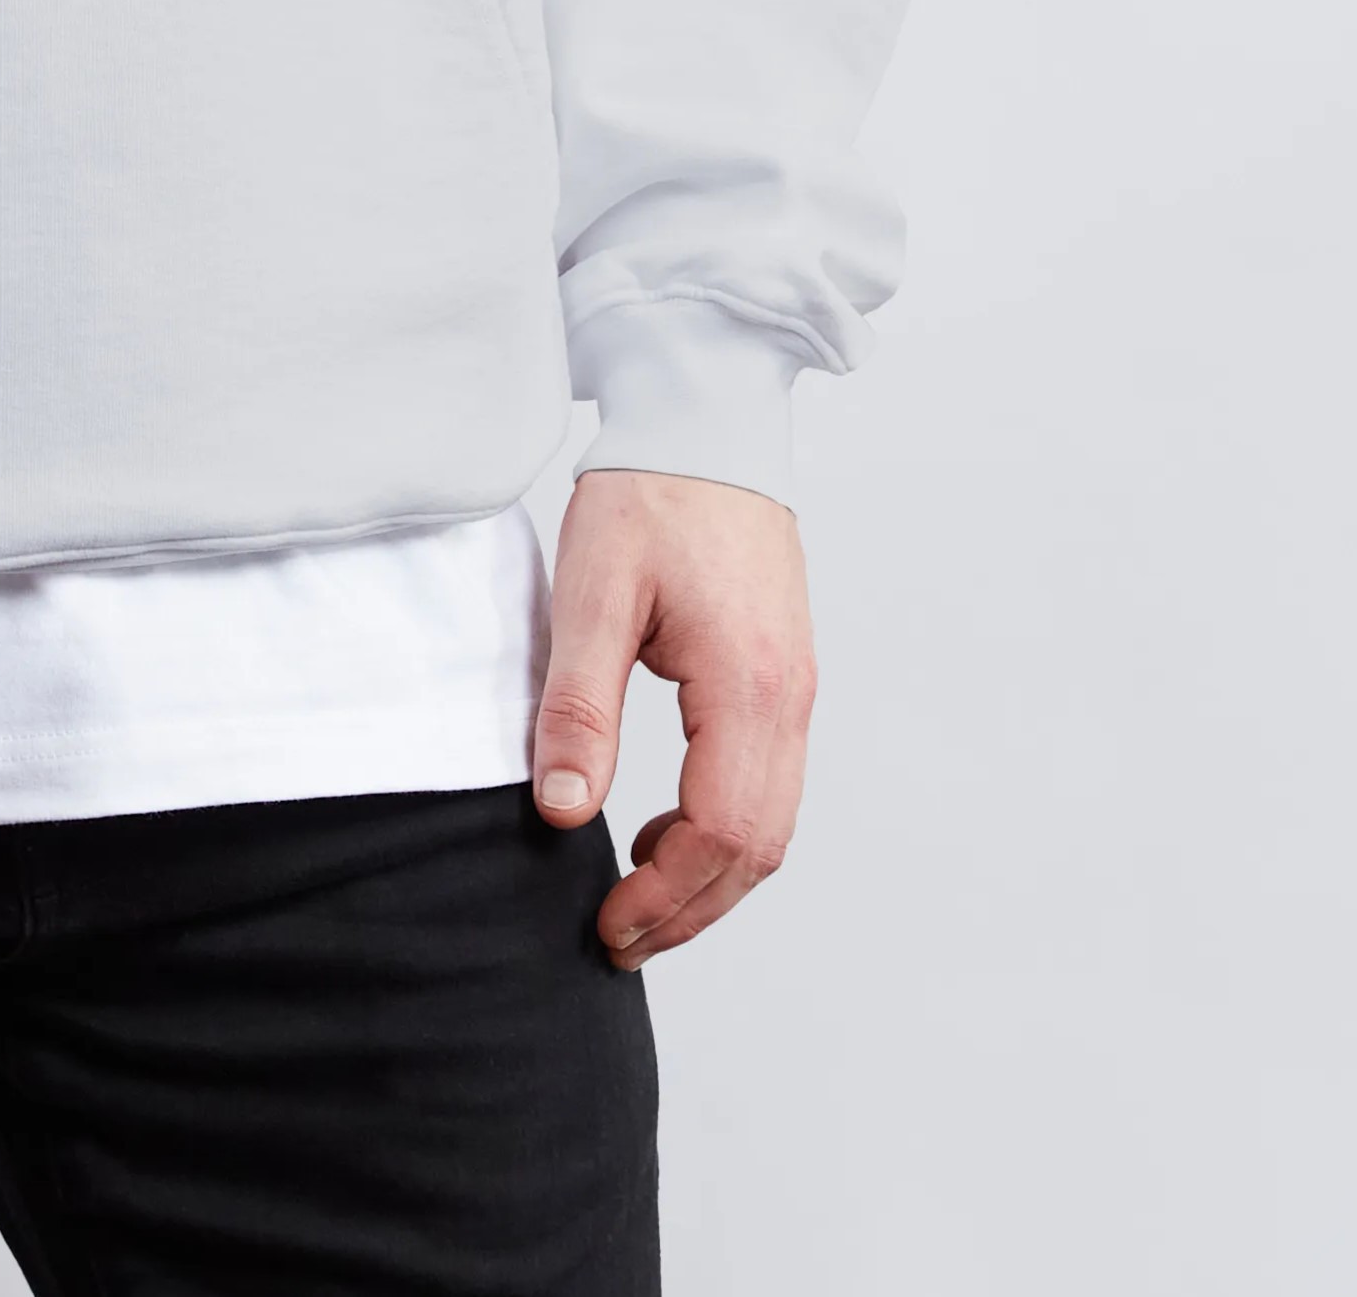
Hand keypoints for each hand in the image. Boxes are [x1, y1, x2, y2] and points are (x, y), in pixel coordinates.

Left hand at [530, 469, 816, 970]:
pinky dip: (723, 828)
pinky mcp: (781, 673)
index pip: (723, 830)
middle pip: (760, 846)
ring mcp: (794, 686)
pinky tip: (662, 828)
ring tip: (634, 899)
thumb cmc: (646, 494)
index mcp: (746, 683)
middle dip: (691, 908)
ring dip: (710, 876)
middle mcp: (788, 696)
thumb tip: (562, 811)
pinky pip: (767, 780)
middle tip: (616, 938)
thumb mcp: (591, 594)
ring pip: (772, 821)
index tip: (606, 924)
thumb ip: (578, 705)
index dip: (666, 895)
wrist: (705, 419)